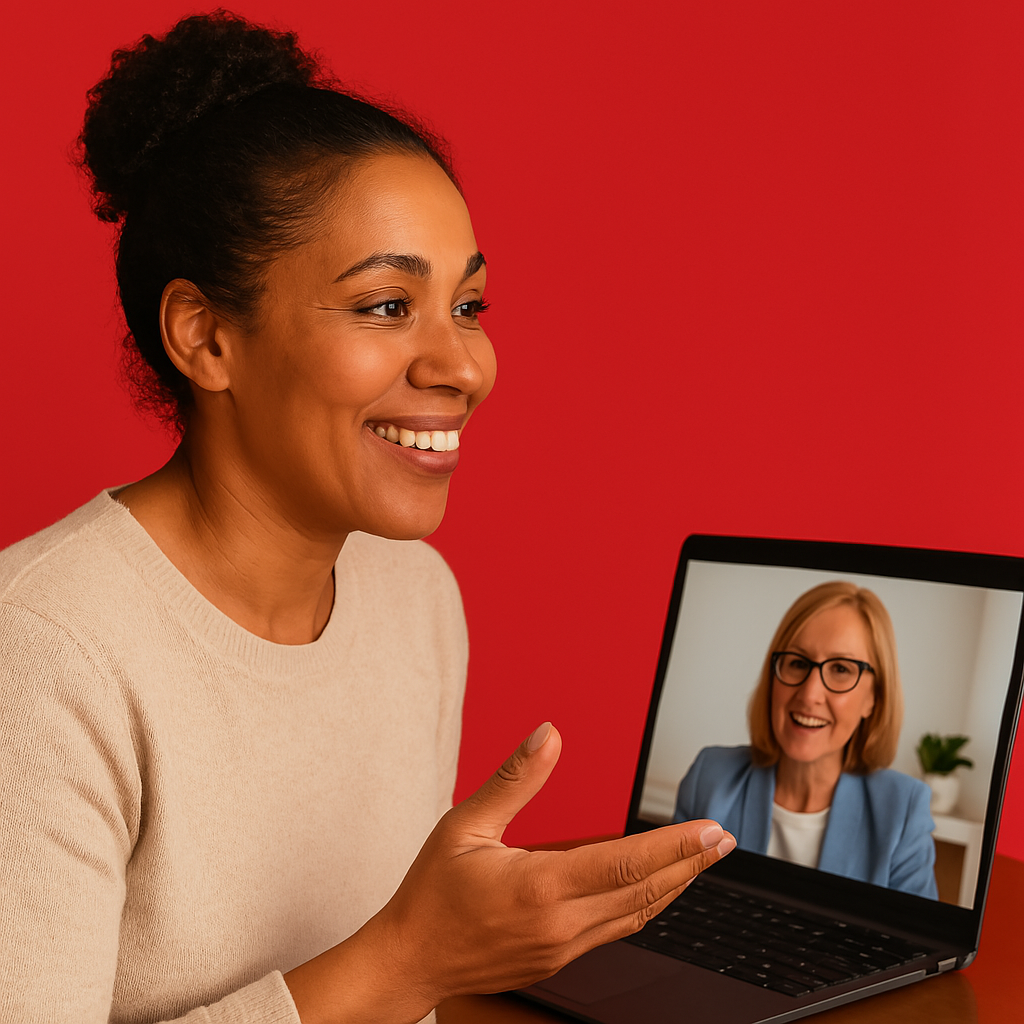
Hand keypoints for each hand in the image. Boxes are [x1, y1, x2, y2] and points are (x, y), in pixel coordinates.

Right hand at [285, 722, 734, 1023]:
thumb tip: (548, 735)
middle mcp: (560, 924)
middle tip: (724, 841)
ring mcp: (562, 947)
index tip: (712, 831)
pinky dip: (644, 904)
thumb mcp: (465, 824)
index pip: (625, 864)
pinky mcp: (558, 958)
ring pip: (636, 915)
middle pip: (645, 892)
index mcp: (539, 887)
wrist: (411, 960)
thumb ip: (514, 780)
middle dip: (690, 865)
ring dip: (674, 886)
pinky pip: (615, 929)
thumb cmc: (432, 893)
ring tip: (701, 861)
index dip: (676, 847)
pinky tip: (653, 889)